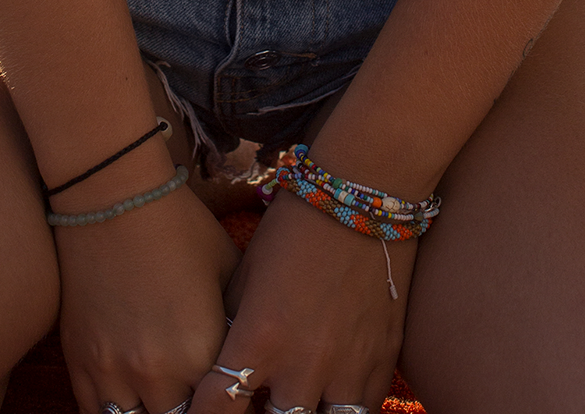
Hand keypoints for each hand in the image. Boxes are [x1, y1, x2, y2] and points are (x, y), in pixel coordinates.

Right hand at [55, 181, 240, 413]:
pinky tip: (134, 396)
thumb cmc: (180, 226)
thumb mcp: (229, 270)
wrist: (114, 197)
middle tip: (198, 390)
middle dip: (195, 407)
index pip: (224, 406)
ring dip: (155, 411)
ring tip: (167, 393)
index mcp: (202, 353)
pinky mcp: (81, 365)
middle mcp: (158, 374)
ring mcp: (114, 373)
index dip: (231, 400)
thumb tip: (251, 354)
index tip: (233, 388)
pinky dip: (119, 408)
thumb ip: (239, 324)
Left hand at [193, 191, 414, 413]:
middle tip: (255, 398)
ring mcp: (347, 368)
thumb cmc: (295, 225)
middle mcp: (303, 365)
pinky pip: (360, 413)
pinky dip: (342, 408)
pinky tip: (330, 395)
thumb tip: (218, 363)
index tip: (202, 410)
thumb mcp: (246, 273)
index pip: (217, 409)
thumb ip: (232, 327)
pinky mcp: (382, 362)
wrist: (362, 194)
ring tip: (294, 398)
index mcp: (260, 338)